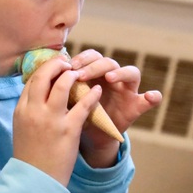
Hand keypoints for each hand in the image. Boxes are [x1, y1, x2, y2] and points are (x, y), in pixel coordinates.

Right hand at [13, 56, 103, 185]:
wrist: (35, 181)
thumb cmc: (30, 156)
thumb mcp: (21, 129)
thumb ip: (28, 111)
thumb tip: (37, 96)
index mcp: (21, 110)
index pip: (31, 80)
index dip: (44, 70)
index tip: (54, 67)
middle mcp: (34, 111)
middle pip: (44, 76)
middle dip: (56, 65)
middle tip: (67, 64)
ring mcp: (51, 119)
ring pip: (63, 84)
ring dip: (73, 75)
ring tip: (81, 73)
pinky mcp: (68, 130)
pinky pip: (83, 104)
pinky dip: (91, 94)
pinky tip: (97, 91)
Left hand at [69, 49, 162, 166]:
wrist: (89, 136)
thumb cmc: (77, 112)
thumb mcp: (68, 99)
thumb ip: (62, 86)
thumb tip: (39, 74)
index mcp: (95, 72)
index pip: (91, 56)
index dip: (82, 59)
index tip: (69, 66)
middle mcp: (113, 76)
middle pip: (108, 62)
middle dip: (95, 66)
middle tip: (81, 75)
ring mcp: (126, 89)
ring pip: (130, 72)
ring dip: (121, 73)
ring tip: (110, 78)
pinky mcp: (136, 104)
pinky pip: (149, 99)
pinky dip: (152, 97)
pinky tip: (152, 97)